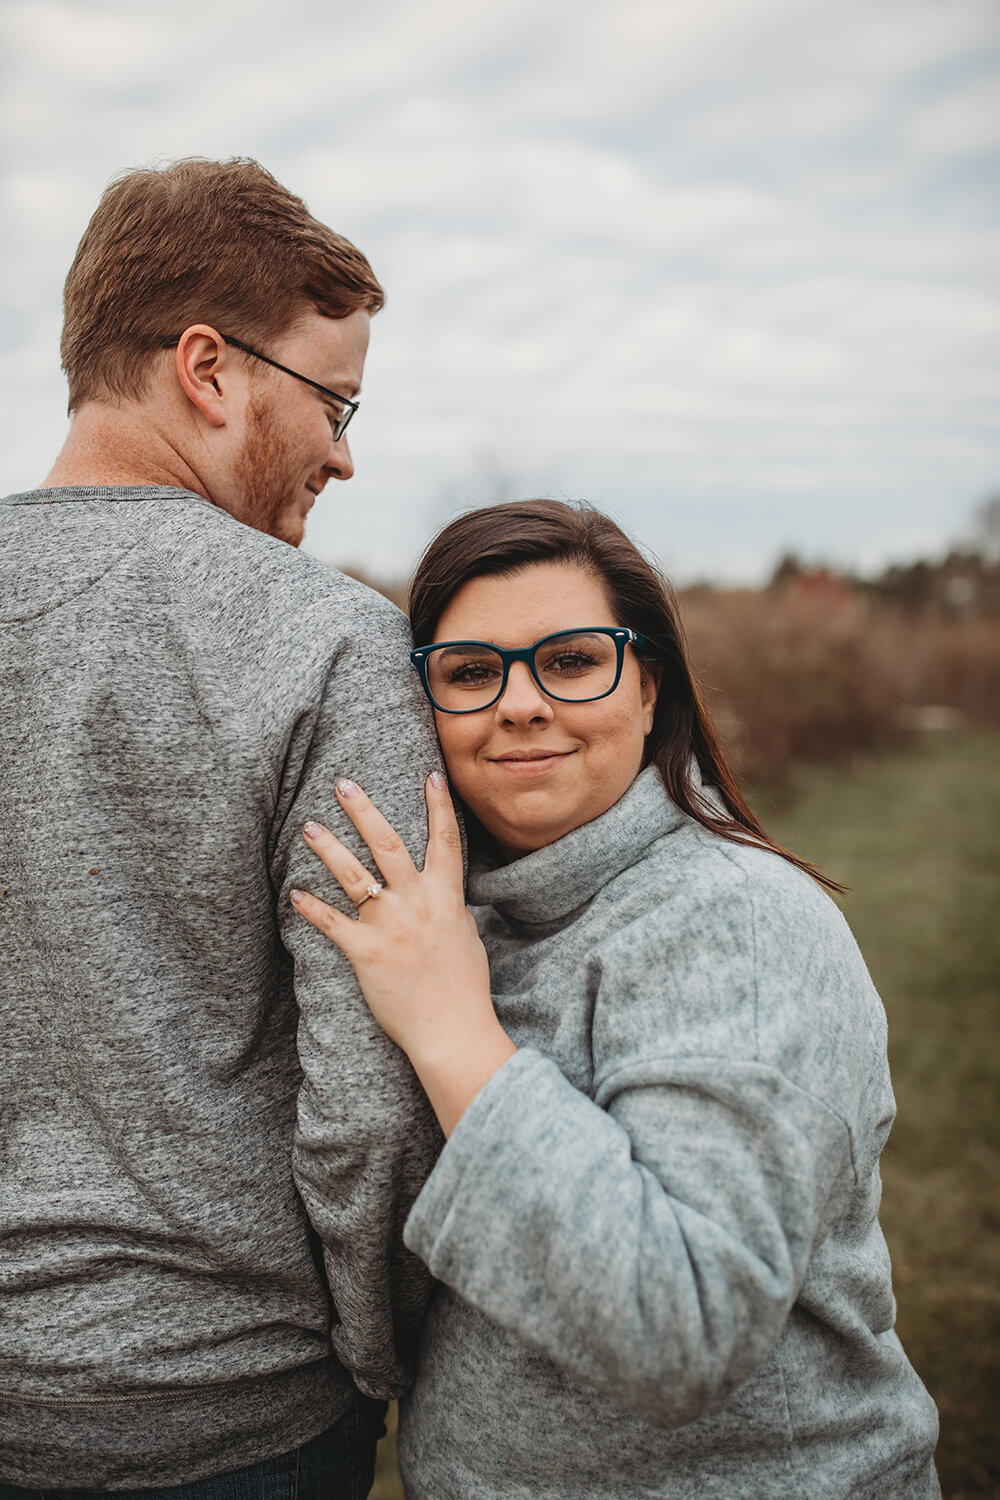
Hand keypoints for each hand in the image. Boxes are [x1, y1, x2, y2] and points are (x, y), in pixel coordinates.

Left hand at [291, 772, 515, 1135]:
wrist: (452, 1029)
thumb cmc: (463, 985)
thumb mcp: (464, 934)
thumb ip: (448, 905)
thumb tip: (439, 888)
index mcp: (446, 897)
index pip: (445, 841)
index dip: (439, 806)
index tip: (432, 775)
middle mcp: (417, 904)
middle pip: (388, 845)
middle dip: (365, 811)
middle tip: (344, 784)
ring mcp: (389, 927)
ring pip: (354, 876)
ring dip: (329, 848)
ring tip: (309, 826)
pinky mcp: (365, 953)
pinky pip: (332, 924)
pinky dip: (312, 907)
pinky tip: (295, 893)